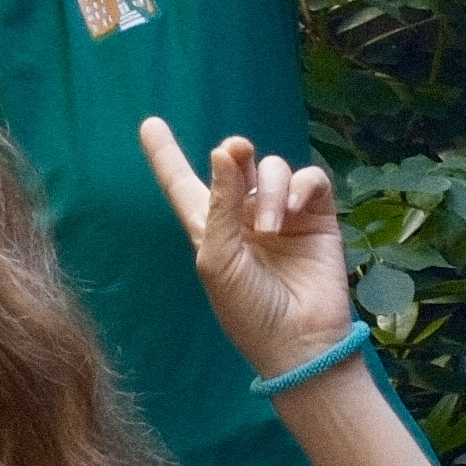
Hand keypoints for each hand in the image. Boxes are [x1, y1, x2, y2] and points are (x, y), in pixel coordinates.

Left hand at [140, 112, 355, 380]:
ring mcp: (281, 214)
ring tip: (270, 227)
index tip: (149, 124)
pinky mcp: (317, 217)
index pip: (183, 184)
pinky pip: (309, 180)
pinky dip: (299, 188)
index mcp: (210, 228)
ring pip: (272, 169)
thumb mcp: (218, 258)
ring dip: (268, 190)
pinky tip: (292, 212)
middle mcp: (244, 216)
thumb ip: (219, 204)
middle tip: (237, 152)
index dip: (166, 155)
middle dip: (234, 153)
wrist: (298, 341)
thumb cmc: (248, 309)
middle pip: (235, 163)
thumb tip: (226, 150)